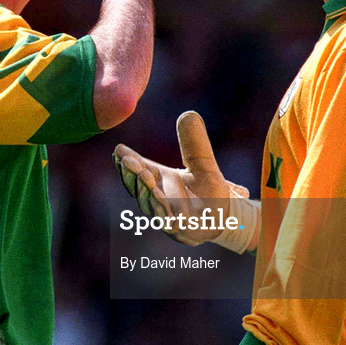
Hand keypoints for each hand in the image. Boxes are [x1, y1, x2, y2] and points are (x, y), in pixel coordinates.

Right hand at [114, 111, 248, 245]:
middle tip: (127, 161)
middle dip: (132, 175)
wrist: (227, 218)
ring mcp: (167, 216)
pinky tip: (158, 196)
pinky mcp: (181, 231)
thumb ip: (195, 142)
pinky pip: (168, 220)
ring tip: (143, 175)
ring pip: (150, 204)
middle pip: (138, 188)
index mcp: (160, 181)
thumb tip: (189, 113)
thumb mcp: (203, 163)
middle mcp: (159, 199)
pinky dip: (161, 208)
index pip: (139, 170)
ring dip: (145, 190)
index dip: (128, 162)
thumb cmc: (210, 190)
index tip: (119, 150)